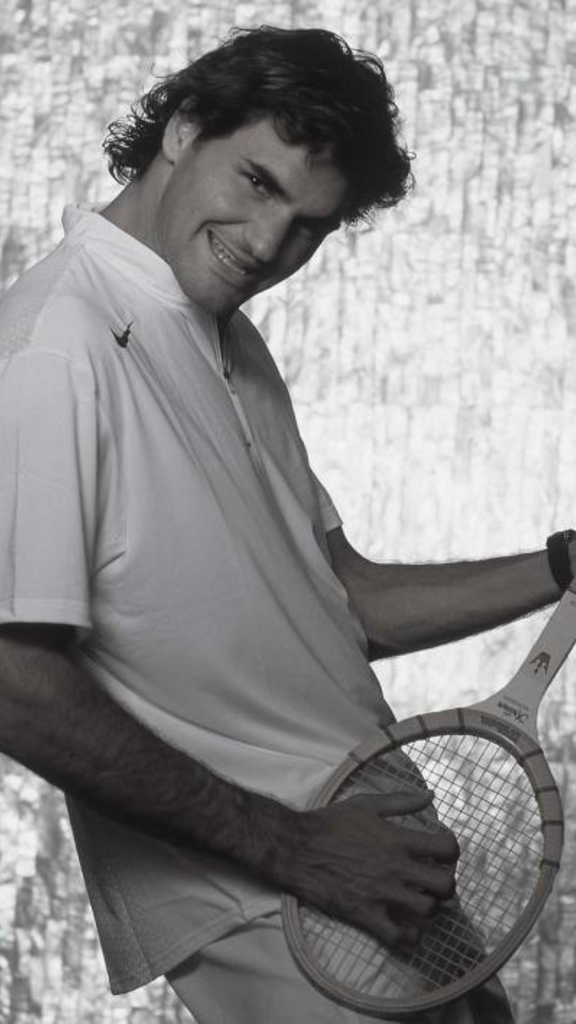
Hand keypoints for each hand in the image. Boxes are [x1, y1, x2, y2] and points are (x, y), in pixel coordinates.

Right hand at [287, 789, 458, 948]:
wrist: (297, 848)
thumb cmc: (331, 822)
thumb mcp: (366, 803)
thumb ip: (401, 801)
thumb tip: (430, 796)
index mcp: (398, 839)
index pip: (446, 848)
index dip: (451, 852)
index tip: (443, 854)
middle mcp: (395, 868)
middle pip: (445, 886)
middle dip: (446, 885)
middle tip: (434, 882)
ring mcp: (382, 893)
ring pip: (428, 911)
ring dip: (429, 908)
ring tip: (420, 902)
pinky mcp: (366, 914)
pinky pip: (400, 937)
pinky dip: (410, 936)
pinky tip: (406, 927)